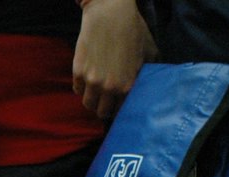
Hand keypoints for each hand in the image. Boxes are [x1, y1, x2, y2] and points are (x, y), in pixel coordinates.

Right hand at [73, 0, 156, 119]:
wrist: (109, 12)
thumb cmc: (132, 29)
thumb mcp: (149, 52)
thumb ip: (149, 73)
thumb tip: (150, 85)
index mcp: (127, 86)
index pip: (120, 112)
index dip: (119, 109)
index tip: (118, 104)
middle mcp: (108, 87)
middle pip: (101, 112)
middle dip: (104, 107)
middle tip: (106, 100)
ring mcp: (91, 80)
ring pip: (87, 104)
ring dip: (92, 99)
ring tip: (96, 90)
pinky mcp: (78, 71)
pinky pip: (77, 89)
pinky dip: (82, 86)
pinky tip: (89, 77)